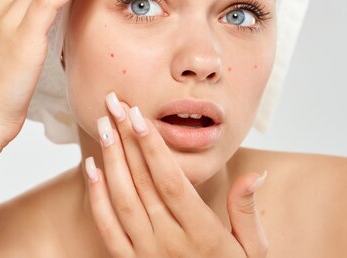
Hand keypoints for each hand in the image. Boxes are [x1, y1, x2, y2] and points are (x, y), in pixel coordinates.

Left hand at [84, 91, 269, 256]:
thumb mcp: (253, 250)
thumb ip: (247, 211)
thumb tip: (256, 174)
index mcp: (202, 234)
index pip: (172, 182)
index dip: (153, 148)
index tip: (140, 116)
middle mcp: (170, 243)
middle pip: (143, 183)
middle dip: (127, 139)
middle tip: (114, 104)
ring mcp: (146, 255)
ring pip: (123, 200)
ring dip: (111, 160)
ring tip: (103, 124)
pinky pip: (108, 228)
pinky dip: (96, 197)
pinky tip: (91, 168)